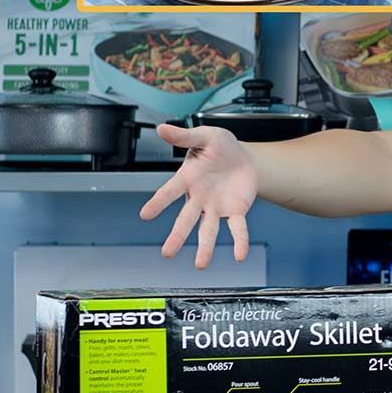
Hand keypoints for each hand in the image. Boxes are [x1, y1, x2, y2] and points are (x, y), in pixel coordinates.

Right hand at [139, 124, 257, 268]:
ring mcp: (215, 208)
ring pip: (208, 230)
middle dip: (177, 236)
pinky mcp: (234, 212)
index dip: (158, 203)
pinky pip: (237, 229)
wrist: (246, 159)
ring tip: (200, 264)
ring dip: (205, 247)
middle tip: (167, 253)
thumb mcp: (205, 136)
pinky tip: (240, 255)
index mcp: (187, 179)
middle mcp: (198, 198)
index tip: (145, 214)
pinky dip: (240, 242)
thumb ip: (185, 136)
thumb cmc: (221, 147)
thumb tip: (162, 128)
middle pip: (186, 219)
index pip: (169, 192)